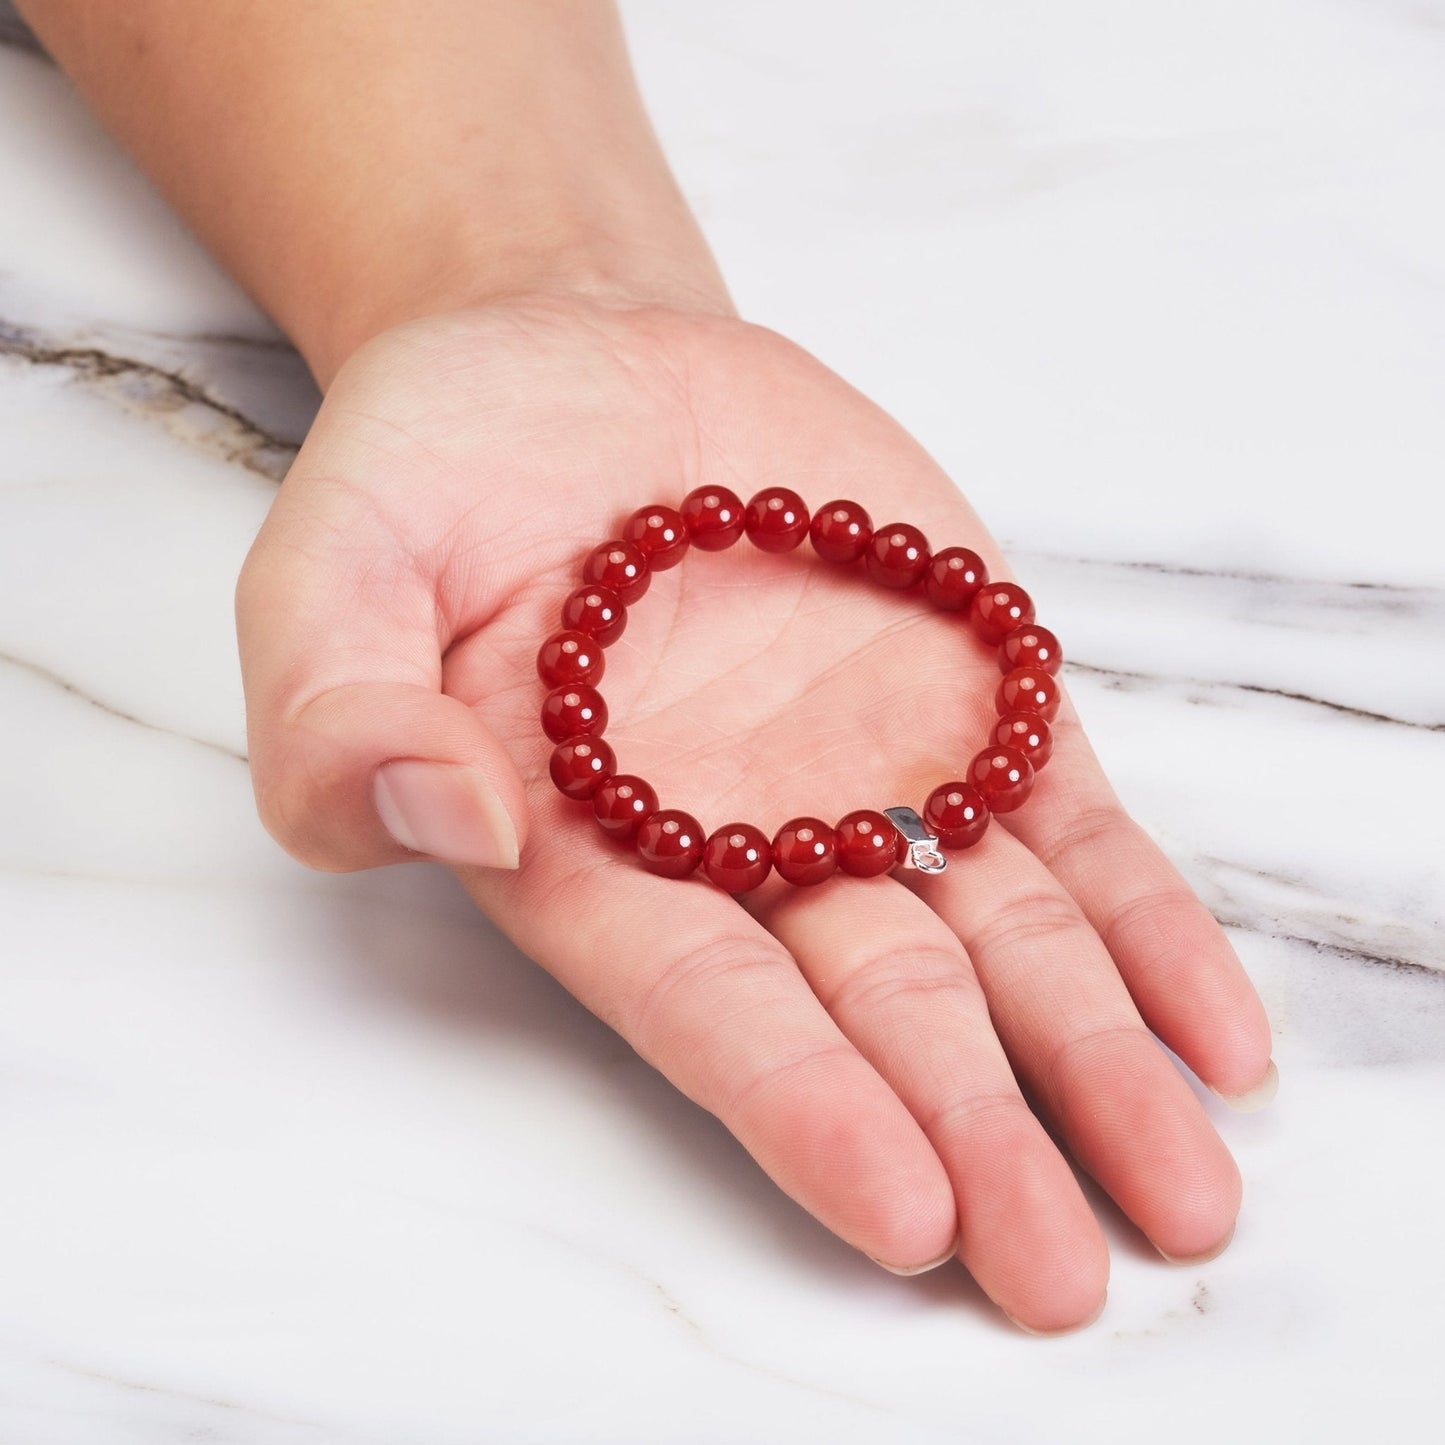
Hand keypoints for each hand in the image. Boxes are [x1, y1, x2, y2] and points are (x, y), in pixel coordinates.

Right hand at [237, 297, 1273, 1332]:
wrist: (573, 367)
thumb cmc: (434, 477)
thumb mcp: (331, 561)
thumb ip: (342, 703)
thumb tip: (446, 804)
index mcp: (588, 848)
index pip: (701, 999)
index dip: (798, 1101)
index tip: (903, 1208)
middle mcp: (741, 839)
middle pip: (877, 1006)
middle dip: (973, 1134)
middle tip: (1063, 1276)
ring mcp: (866, 769)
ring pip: (999, 942)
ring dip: (1093, 1062)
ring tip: (1184, 1193)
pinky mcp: (962, 693)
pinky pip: (1069, 828)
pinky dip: (1145, 924)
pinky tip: (1215, 1034)